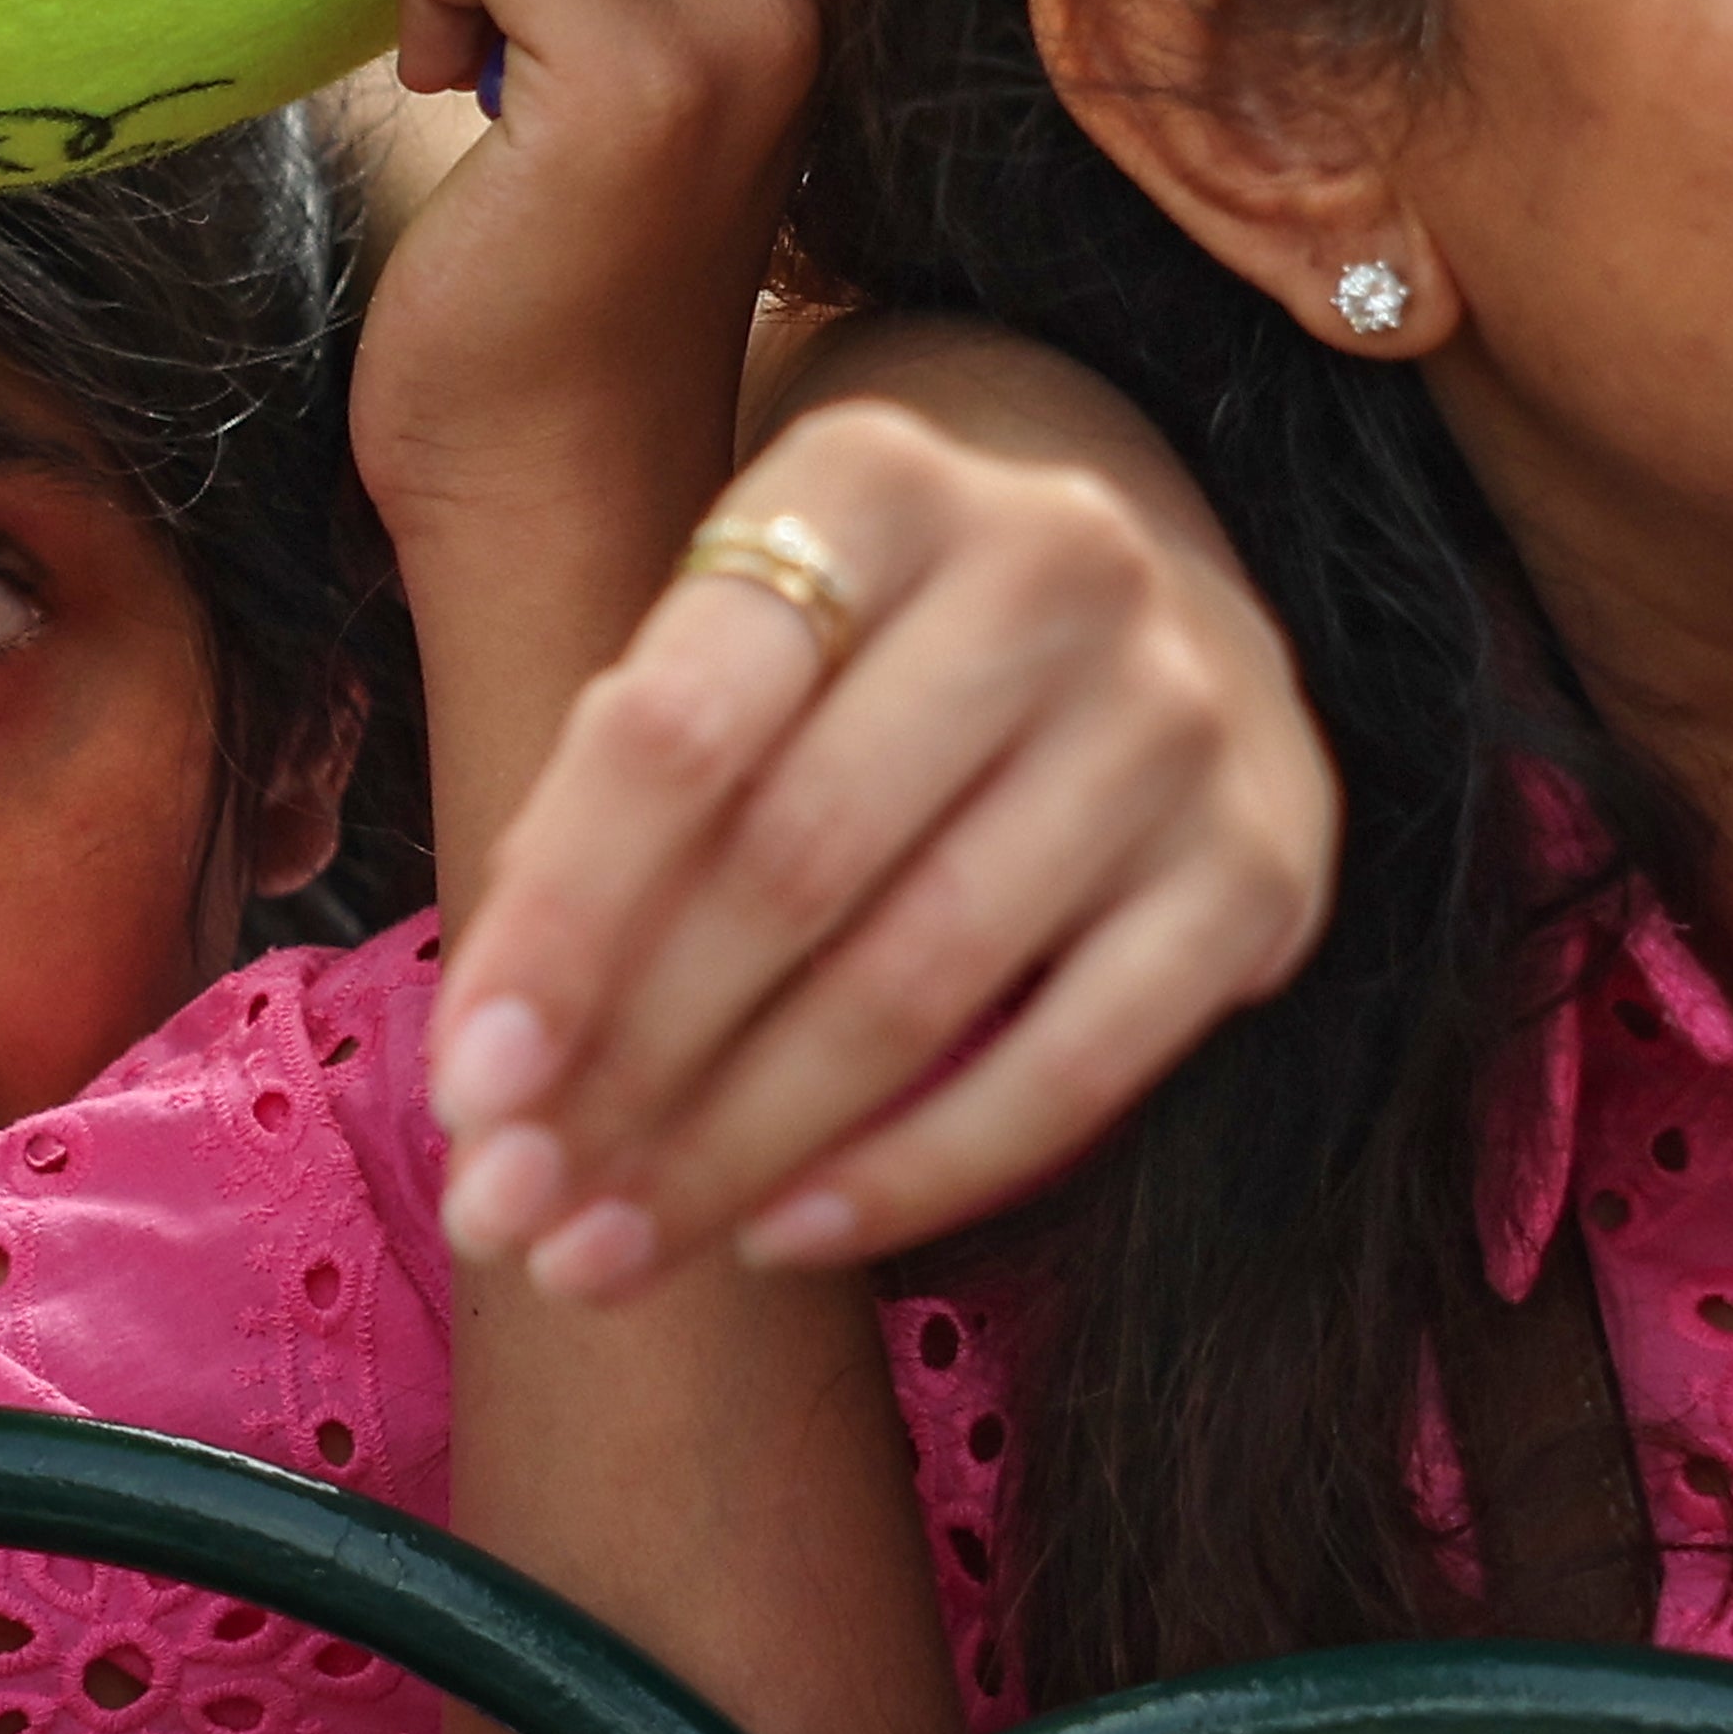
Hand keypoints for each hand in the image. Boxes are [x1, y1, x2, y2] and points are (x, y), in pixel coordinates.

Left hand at [428, 375, 1328, 1296]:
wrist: (1131, 556)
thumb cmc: (853, 622)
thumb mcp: (720, 628)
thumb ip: (610, 800)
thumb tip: (499, 1065)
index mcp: (866, 480)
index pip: (677, 729)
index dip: (562, 924)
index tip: (465, 1087)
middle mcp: (1048, 572)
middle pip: (791, 869)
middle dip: (629, 1070)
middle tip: (507, 1212)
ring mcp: (1177, 719)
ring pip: (919, 984)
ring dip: (738, 1150)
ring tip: (604, 1253)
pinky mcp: (1267, 864)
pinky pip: (1079, 1068)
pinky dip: (916, 1172)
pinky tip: (777, 1233)